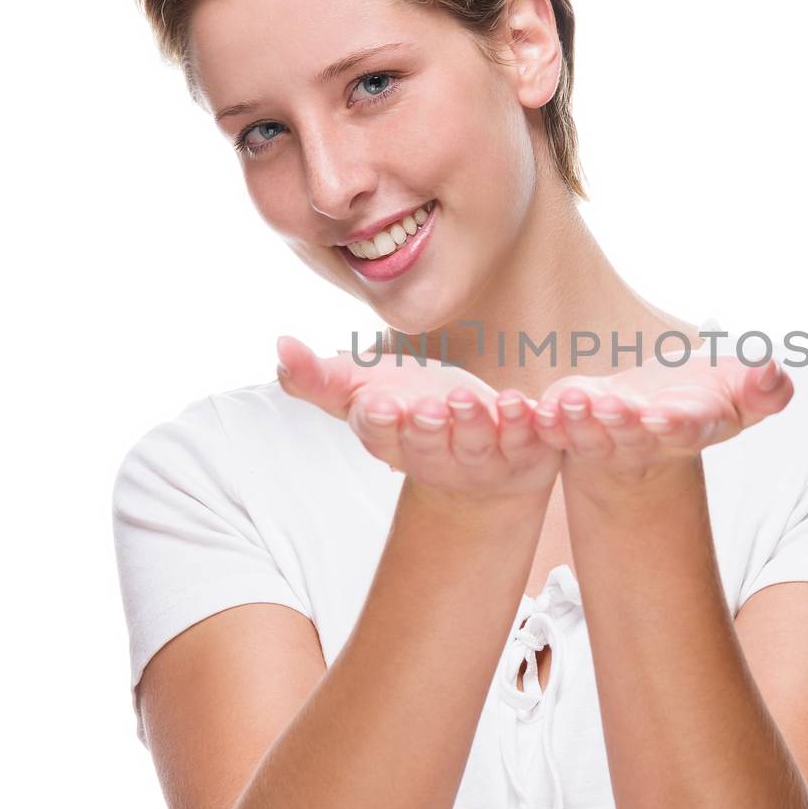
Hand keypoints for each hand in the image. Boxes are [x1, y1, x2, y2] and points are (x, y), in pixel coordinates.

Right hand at [275, 335, 561, 500]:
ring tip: (466, 400)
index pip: (381, 436)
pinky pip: (528, 438)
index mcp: (394, 443)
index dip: (380, 423)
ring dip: (473, 423)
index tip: (377, 405)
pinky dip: (524, 422)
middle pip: (428, 447)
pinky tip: (519, 401)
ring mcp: (483, 460)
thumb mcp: (363, 391)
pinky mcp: (527, 452)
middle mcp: (437, 458)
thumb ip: (319, 377)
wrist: (479, 454)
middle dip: (426, 429)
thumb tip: (279, 348)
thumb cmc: (411, 413)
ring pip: (478, 445)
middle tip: (425, 408)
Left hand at [529, 353, 794, 488]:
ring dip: (579, 421)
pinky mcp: (570, 428)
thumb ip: (765, 389)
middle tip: (613, 406)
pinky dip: (544, 421)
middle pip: (632, 435)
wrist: (654, 415)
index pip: (686, 429)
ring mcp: (604, 439)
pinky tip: (538, 408)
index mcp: (689, 428)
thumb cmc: (704, 399)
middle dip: (622, 423)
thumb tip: (775, 371)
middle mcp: (645, 440)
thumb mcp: (740, 392)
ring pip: (589, 437)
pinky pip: (554, 429)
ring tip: (573, 401)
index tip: (665, 415)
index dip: (676, 424)